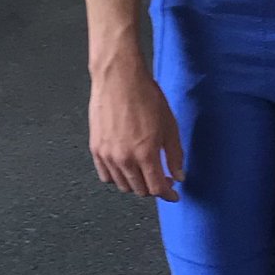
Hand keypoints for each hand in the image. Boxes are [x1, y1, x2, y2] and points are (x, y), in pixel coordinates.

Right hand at [89, 60, 184, 200]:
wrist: (120, 79)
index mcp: (145, 154)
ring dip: (136, 184)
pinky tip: (126, 168)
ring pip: (122, 185)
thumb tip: (179, 175)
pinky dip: (117, 177)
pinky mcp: (95, 149)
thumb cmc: (146, 97)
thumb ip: (175, 154)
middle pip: (140, 190)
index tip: (173, 195)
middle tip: (163, 178)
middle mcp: (124, 159)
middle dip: (154, 187)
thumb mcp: (170, 125)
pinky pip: (105, 175)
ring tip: (146, 172)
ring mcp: (107, 156)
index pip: (157, 187)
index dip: (168, 194)